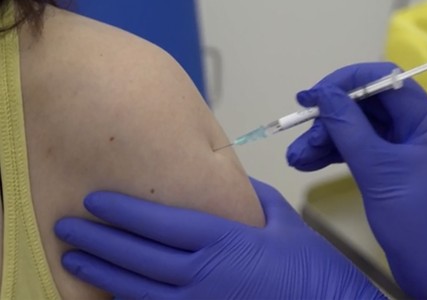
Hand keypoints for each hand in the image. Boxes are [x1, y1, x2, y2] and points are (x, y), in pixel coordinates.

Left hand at [55, 178, 384, 299]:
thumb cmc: (311, 269)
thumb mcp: (283, 222)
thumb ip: (251, 199)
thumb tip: (228, 185)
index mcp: (224, 241)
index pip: (160, 222)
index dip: (123, 211)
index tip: (95, 200)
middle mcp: (204, 274)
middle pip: (138, 256)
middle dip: (99, 240)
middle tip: (68, 228)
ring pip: (138, 290)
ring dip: (102, 274)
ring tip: (74, 261)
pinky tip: (110, 296)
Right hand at [287, 63, 426, 298]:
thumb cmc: (418, 221)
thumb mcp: (378, 171)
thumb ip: (349, 128)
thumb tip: (324, 94)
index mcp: (425, 122)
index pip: (385, 81)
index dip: (346, 82)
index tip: (313, 96)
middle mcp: (416, 130)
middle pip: (366, 107)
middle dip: (329, 119)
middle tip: (299, 136)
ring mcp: (403, 151)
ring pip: (358, 130)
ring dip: (326, 139)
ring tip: (295, 158)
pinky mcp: (391, 171)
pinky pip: (359, 151)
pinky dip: (334, 155)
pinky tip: (308, 162)